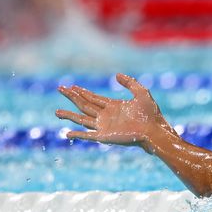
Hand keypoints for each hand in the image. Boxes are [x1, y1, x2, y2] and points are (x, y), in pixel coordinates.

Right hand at [56, 74, 175, 146]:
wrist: (155, 130)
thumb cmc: (151, 114)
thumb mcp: (141, 92)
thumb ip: (129, 82)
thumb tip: (116, 75)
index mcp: (113, 106)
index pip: (93, 98)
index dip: (82, 92)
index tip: (71, 86)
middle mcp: (106, 116)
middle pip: (85, 105)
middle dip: (72, 97)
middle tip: (60, 89)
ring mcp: (105, 127)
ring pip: (82, 119)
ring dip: (69, 115)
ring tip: (56, 111)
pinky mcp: (105, 137)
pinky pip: (88, 136)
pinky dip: (78, 134)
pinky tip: (67, 132)